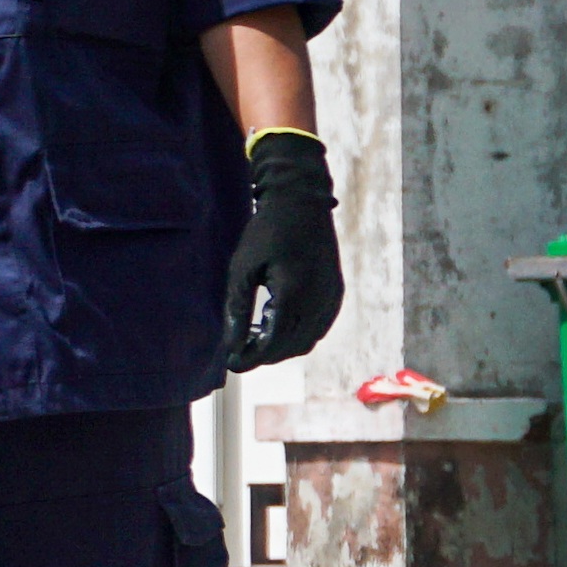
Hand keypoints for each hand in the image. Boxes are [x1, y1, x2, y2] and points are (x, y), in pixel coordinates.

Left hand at [225, 130, 341, 370]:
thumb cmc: (266, 231)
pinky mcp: (336, 292)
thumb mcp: (242, 268)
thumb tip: (230, 344)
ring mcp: (332, 297)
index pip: (274, 343)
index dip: (251, 358)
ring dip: (280, 346)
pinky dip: (296, 334)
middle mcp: (320, 300)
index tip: (230, 364)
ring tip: (251, 337)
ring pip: (307, 341)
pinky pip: (318, 327)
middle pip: (291, 347)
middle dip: (263, 355)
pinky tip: (272, 323)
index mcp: (296, 294)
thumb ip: (237, 308)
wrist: (302, 203)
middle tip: (237, 352)